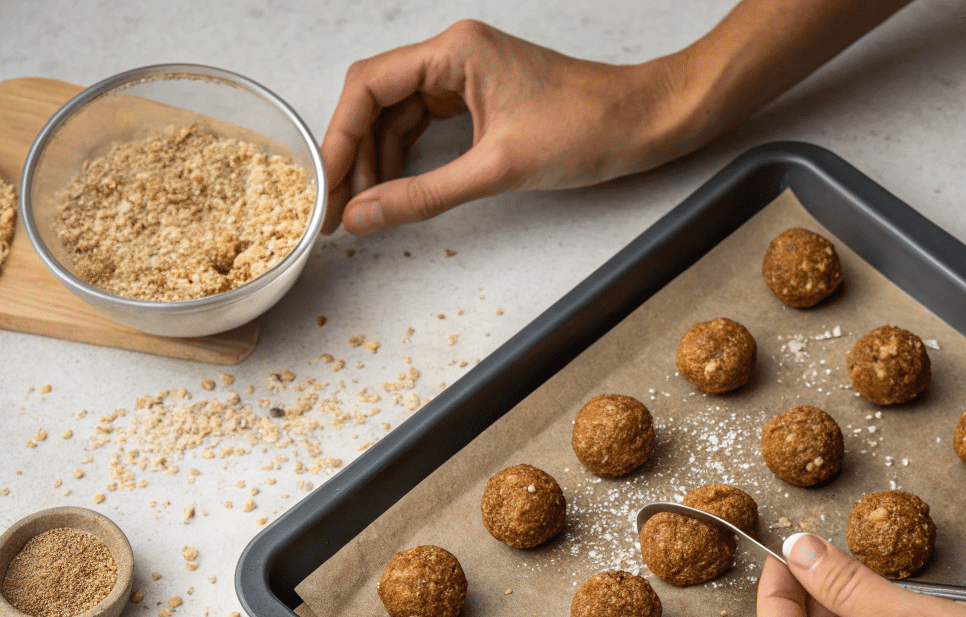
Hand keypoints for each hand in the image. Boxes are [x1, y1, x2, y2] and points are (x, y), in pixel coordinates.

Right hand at [320, 19, 704, 234]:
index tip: (324, 186)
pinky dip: (407, 159)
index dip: (338, 138)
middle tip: (337, 208)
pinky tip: (396, 190)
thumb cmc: (584, 130)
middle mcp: (453, 54)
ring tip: (364, 209)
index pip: (369, 86)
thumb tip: (363, 217)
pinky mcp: (479, 100)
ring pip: (399, 116)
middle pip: (377, 100)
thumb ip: (423, 196)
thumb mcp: (496, 170)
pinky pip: (426, 126)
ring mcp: (466, 76)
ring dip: (378, 161)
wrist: (641, 125)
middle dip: (354, 154)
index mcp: (454, 50)